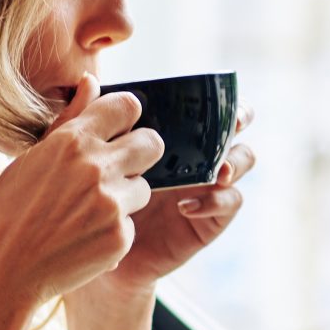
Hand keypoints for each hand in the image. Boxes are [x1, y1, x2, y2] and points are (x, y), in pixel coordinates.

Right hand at [0, 78, 160, 329]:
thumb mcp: (29, 160)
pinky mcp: (120, 238)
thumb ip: (69, 122)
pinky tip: (81, 241)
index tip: (119, 130)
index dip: (125, 118)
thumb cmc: (4, 214)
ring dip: (125, 198)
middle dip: (141, 153)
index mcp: (71, 141)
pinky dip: (113, 233)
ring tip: (87, 214)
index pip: (128, 106)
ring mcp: (112, 204)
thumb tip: (91, 82)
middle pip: (153, 143)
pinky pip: (131, 225)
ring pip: (144, 188)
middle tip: (121, 168)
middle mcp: (97, 167)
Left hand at [89, 106, 257, 297]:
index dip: (218, 96)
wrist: (93, 249)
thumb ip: (88, 119)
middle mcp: (197, 155)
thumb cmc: (90, 198)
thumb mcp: (87, 157)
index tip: (212, 95)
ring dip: (234, 161)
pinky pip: (231, 203)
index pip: (206, 106)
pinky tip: (185, 206)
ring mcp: (207, 185)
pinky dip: (215, 201)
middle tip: (229, 125)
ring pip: (242, 161)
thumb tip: (89, 80)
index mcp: (174, 134)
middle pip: (235, 127)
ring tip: (215, 171)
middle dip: (238, 120)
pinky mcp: (209, 218)